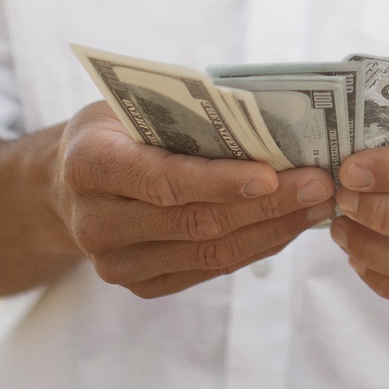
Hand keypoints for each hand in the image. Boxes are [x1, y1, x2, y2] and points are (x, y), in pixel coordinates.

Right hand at [50, 103, 335, 298]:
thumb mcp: (134, 104)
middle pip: (196, 221)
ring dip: (273, 229)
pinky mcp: (140, 285)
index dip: (220, 181)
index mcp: (90, 165)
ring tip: (318, 203)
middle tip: (321, 183)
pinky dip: (256, 245)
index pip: (164, 180)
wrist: (66, 183)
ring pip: (210, 251)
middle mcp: (96, 222)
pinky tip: (288, 224)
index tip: (272, 174)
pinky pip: (209, 268)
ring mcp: (116, 263)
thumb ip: (186, 114)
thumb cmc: (116, 127)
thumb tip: (271, 116)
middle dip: (268, 204)